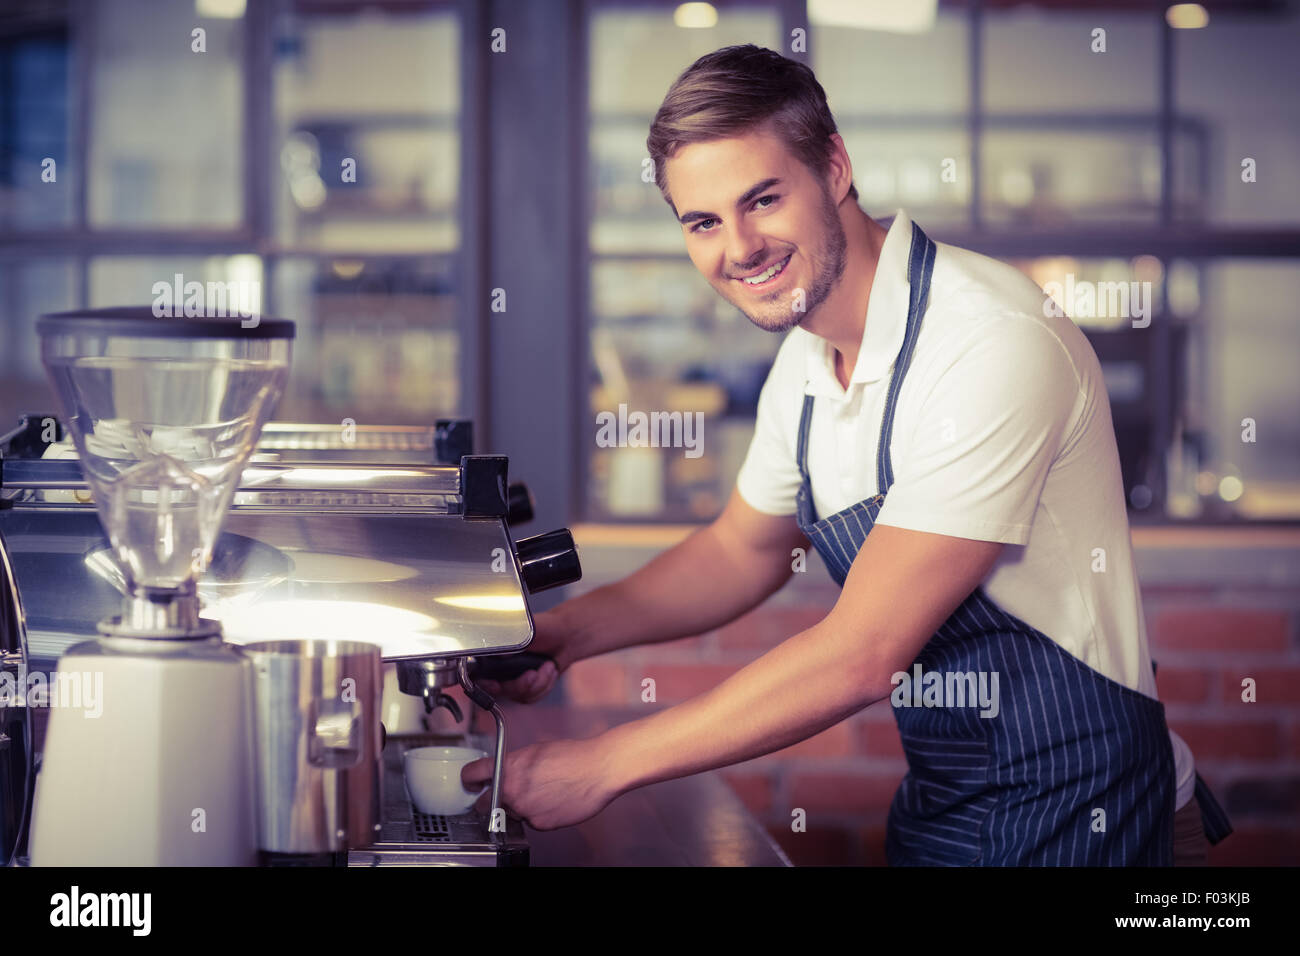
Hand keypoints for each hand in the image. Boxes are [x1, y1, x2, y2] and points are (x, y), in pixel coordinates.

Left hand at [462, 735, 622, 830]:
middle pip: (485, 803)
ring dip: (520, 807)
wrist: (597, 770)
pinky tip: (553, 801)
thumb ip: (514, 765)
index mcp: (508, 768)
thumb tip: (506, 772)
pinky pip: (531, 822)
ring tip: (544, 793)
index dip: (470, 779)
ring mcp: (525, 810)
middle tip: (506, 793)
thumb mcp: (534, 752)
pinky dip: (538, 814)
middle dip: (491, 800)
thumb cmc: (572, 757)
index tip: (471, 783)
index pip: (472, 775)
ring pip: (511, 813)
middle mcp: (512, 791)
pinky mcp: (539, 824)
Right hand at [475, 608, 574, 703]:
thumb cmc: (545, 628)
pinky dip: (545, 685)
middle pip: (502, 690)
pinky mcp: (526, 688)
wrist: (565, 636)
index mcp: (493, 652)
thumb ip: (510, 642)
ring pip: (519, 696)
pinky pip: (531, 697)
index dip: (484, 684)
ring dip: (539, 683)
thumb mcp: (526, 631)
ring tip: (548, 666)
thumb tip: (500, 654)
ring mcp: (512, 679)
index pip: (477, 674)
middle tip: (534, 673)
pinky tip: (550, 671)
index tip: (496, 684)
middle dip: (522, 684)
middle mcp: (499, 667)